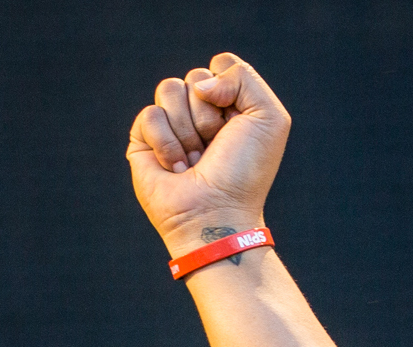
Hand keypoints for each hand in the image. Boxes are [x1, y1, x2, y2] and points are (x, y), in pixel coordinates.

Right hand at [126, 53, 291, 256]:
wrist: (217, 214)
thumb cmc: (245, 172)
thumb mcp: (268, 118)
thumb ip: (243, 77)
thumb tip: (200, 85)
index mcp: (231, 105)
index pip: (220, 65)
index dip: (229, 91)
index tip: (238, 126)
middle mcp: (201, 112)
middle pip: (194, 77)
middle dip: (208, 115)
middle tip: (216, 148)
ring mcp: (171, 124)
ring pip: (168, 89)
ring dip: (188, 130)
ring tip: (196, 160)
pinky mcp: (144, 139)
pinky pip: (150, 115)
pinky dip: (167, 144)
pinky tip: (178, 168)